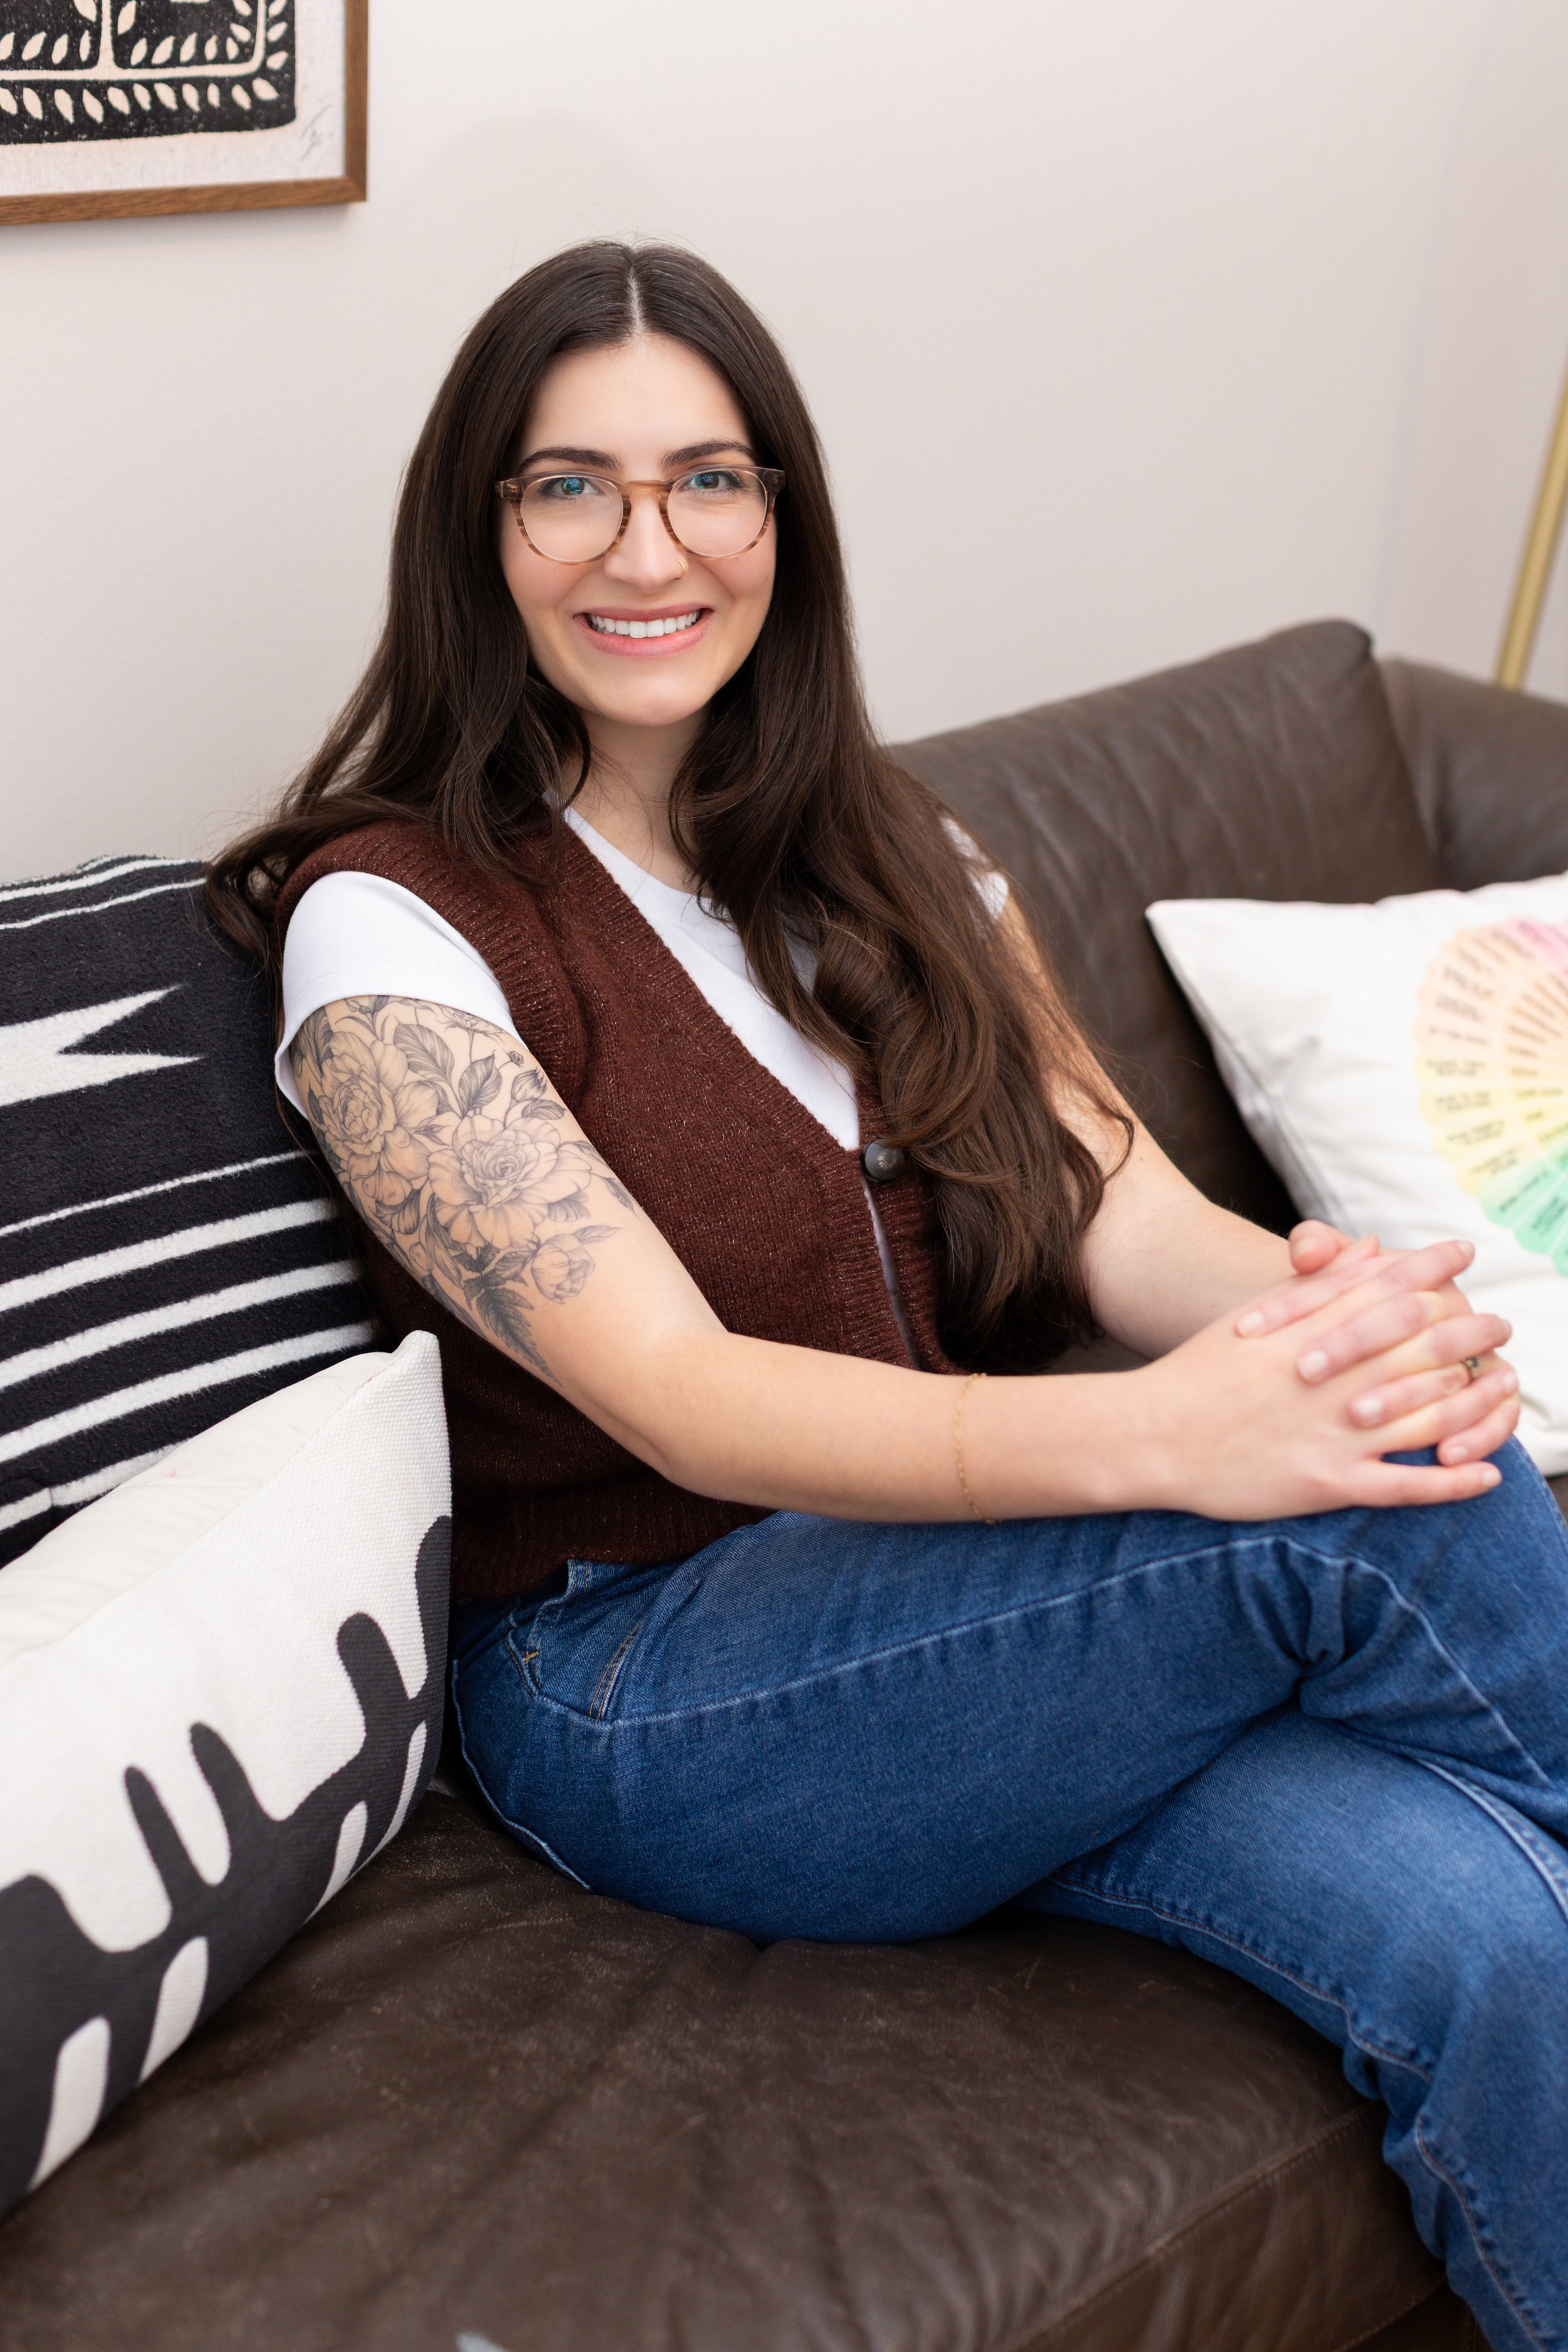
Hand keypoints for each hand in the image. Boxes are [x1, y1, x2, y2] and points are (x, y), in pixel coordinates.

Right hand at [1141, 1257, 1517, 1518]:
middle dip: (1471, 1330)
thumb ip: (1317, 1284)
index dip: (1432, 1266)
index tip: (1464, 1251)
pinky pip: (1405, 1486)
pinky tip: (1488, 1475)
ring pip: (1428, 1413)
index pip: (1388, 1287)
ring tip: (1508, 1387)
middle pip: (1424, 1347)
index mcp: (1313, 1332)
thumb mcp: (1255, 1316)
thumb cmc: (1198, 1372)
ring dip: (1478, 1400)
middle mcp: (1333, 1379)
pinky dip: (1452, 1481)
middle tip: (1501, 1321)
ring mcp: (1334, 1433)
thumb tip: (1369, 1247)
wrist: (1151, 1435)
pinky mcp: (1327, 1483)